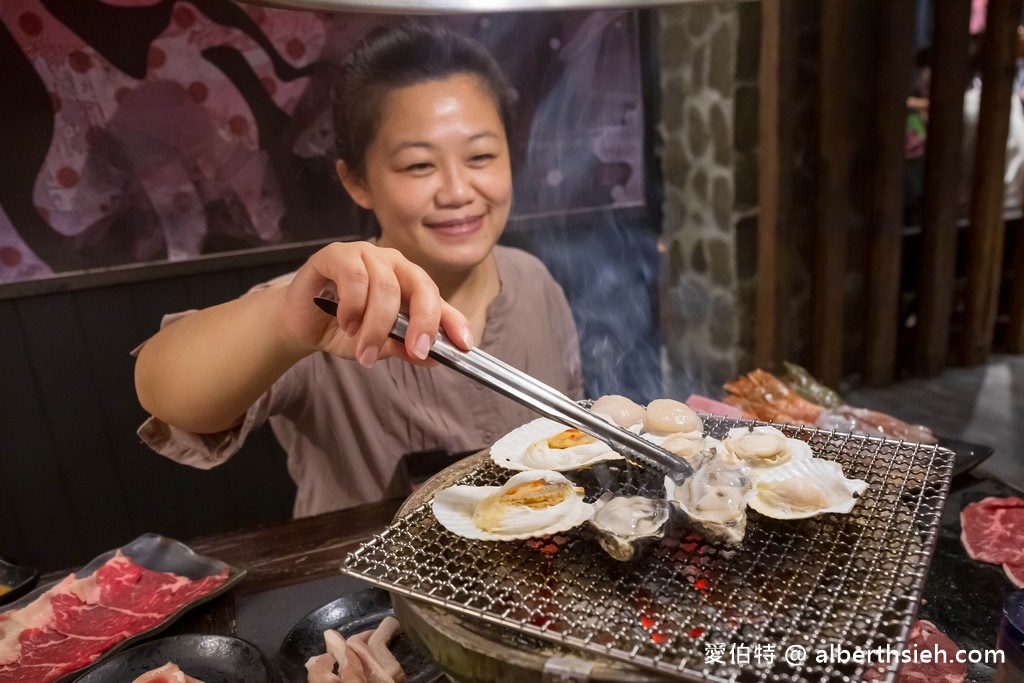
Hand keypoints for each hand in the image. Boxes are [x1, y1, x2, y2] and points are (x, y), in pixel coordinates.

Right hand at [276, 241, 471, 366]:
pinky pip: (354, 276)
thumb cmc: (344, 329)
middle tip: (417, 352)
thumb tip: (434, 359)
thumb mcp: (380, 345)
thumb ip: (405, 347)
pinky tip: (346, 323)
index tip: (463, 345)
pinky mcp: (336, 254)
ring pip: (385, 287)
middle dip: (423, 322)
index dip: (453, 321)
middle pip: (421, 286)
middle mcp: (393, 264)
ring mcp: (366, 255)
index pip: (439, 299)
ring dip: (377, 326)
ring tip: (365, 351)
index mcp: (409, 283)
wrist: (302, 323)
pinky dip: (353, 306)